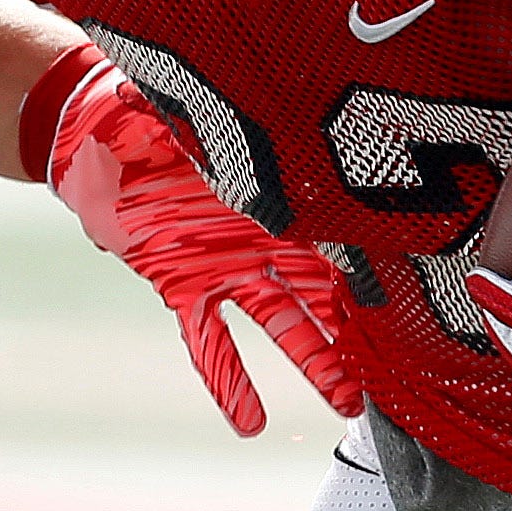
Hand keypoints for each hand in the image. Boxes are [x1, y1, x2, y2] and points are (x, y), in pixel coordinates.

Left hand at [49, 62, 368, 435]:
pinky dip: (228, 383)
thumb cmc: (151, 106)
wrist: (94, 132)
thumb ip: (231, 115)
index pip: (336, 235)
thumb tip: (261, 85)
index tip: (417, 292)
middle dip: (359, 329)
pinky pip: (210, 343)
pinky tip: (251, 425)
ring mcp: (226, 269)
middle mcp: (262, 238)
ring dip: (314, 364)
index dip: (373, 263)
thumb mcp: (197, 106)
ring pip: (281, 324)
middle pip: (323, 292)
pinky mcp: (182, 288)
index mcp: (276, 196)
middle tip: (399, 367)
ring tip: (348, 406)